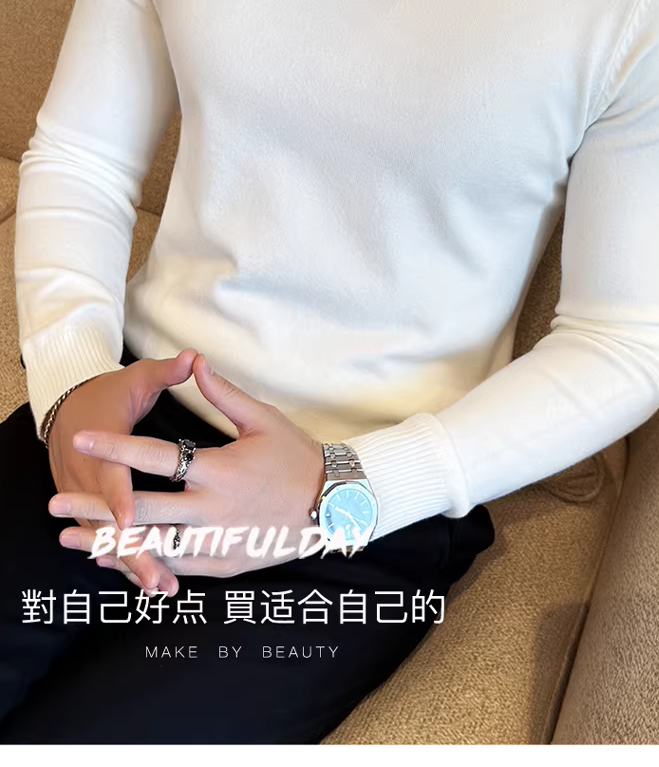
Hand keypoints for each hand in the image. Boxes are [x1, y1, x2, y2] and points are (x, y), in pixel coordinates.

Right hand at [48, 348, 197, 594]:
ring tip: (163, 587)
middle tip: (158, 575)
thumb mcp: (136, 379)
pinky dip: (126, 558)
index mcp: (103, 445)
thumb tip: (194, 356)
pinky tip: (152, 577)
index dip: (119, 499)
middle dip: (131, 548)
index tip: (133, 519)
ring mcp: (87, 497)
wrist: (68, 408)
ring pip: (107, 537)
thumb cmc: (110, 394)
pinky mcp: (92, 509)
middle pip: (108, 520)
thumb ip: (166, 372)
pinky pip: (108, 540)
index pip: (109, 476)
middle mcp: (89, 477)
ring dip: (132, 561)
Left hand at [49, 353, 325, 580]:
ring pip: (154, 545)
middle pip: (142, 510)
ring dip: (109, 542)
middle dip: (94, 507)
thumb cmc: (297, 457)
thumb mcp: (263, 419)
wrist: (334, 504)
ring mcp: (219, 541)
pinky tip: (115, 560)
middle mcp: (214, 508)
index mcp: (220, 469)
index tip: (81, 438)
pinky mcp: (225, 564)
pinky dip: (143, 563)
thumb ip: (223, 394)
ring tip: (72, 539)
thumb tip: (195, 361)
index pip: (156, 456)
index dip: (115, 447)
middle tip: (55, 504)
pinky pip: (177, 566)